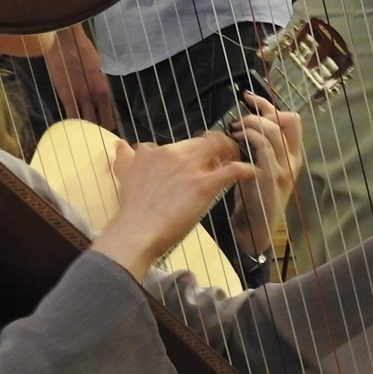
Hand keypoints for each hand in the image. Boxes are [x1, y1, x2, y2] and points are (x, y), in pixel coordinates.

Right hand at [46, 25, 117, 129]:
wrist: (66, 41)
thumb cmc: (83, 51)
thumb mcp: (100, 69)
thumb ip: (100, 84)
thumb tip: (100, 96)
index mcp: (104, 88)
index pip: (108, 114)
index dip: (107, 125)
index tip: (106, 132)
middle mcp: (94, 95)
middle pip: (97, 121)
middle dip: (97, 130)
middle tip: (95, 138)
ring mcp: (78, 96)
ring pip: (83, 121)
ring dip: (84, 130)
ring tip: (83, 137)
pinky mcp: (64, 95)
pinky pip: (70, 114)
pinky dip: (71, 123)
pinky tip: (71, 129)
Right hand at [91, 133, 255, 277]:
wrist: (134, 232)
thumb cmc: (131, 211)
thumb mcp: (124, 176)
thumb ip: (125, 159)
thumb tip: (121, 145)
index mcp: (155, 152)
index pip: (180, 143)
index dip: (193, 150)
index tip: (199, 158)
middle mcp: (173, 154)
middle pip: (203, 141)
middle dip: (216, 147)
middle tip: (223, 159)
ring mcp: (190, 169)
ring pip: (218, 146)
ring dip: (230, 152)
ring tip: (236, 161)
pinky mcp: (204, 185)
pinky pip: (231, 171)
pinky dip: (245, 170)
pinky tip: (251, 173)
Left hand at [227, 92, 302, 258]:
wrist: (256, 227)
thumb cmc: (256, 196)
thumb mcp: (262, 166)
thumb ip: (260, 146)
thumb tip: (246, 121)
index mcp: (293, 155)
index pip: (291, 119)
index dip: (270, 105)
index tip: (249, 99)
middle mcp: (293, 159)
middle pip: (286, 120)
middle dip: (260, 113)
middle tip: (239, 120)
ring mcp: (283, 168)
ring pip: (273, 131)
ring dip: (252, 124)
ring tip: (236, 129)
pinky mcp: (271, 178)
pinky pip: (264, 148)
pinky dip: (250, 137)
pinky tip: (236, 139)